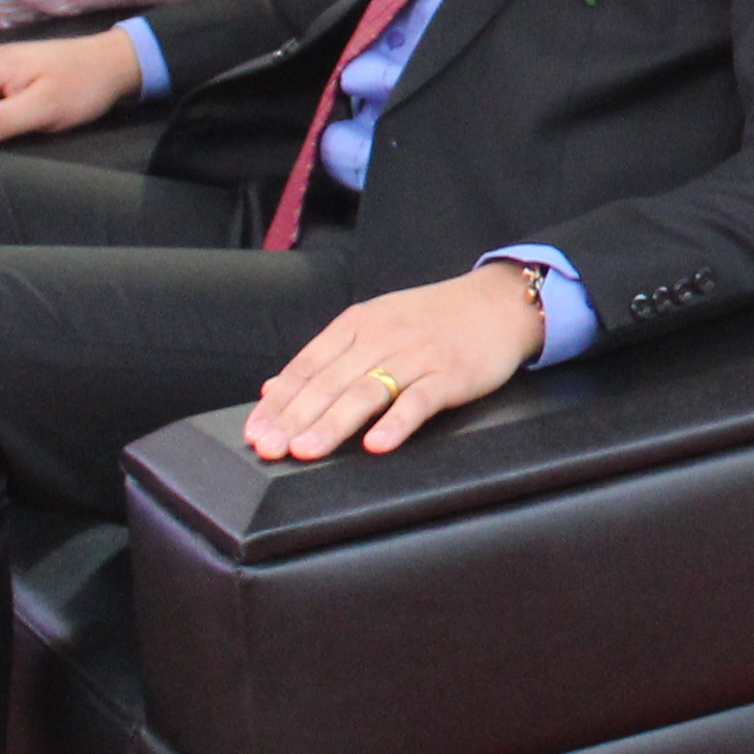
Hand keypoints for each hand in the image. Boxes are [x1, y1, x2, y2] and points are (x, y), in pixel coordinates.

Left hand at [243, 264, 547, 460]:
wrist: (499, 302)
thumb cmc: (433, 321)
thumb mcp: (374, 327)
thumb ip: (326, 359)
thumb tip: (273, 390)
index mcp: (357, 325)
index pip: (306, 366)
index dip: (278, 402)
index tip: (254, 432)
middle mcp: (382, 337)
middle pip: (330, 382)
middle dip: (294, 418)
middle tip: (269, 449)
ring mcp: (418, 355)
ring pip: (366, 391)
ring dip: (333, 424)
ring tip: (306, 452)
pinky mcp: (451, 373)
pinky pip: (420, 400)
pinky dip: (397, 423)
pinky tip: (378, 444)